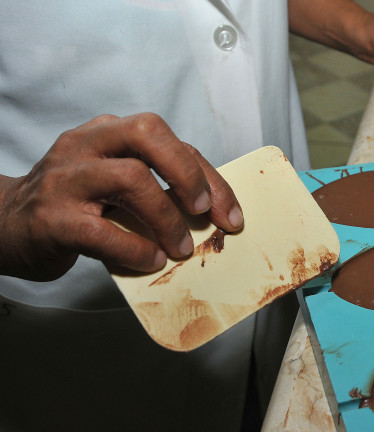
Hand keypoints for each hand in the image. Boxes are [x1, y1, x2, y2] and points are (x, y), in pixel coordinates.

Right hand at [0, 113, 243, 280]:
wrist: (3, 228)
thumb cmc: (73, 207)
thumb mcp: (112, 184)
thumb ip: (153, 186)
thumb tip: (212, 212)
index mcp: (106, 133)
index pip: (168, 140)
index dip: (207, 176)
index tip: (229, 214)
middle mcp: (84, 146)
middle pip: (147, 134)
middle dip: (188, 173)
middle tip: (202, 213)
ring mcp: (64, 179)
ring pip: (130, 179)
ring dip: (167, 219)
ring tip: (180, 249)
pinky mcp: (51, 219)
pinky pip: (104, 232)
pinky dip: (137, 249)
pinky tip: (151, 260)